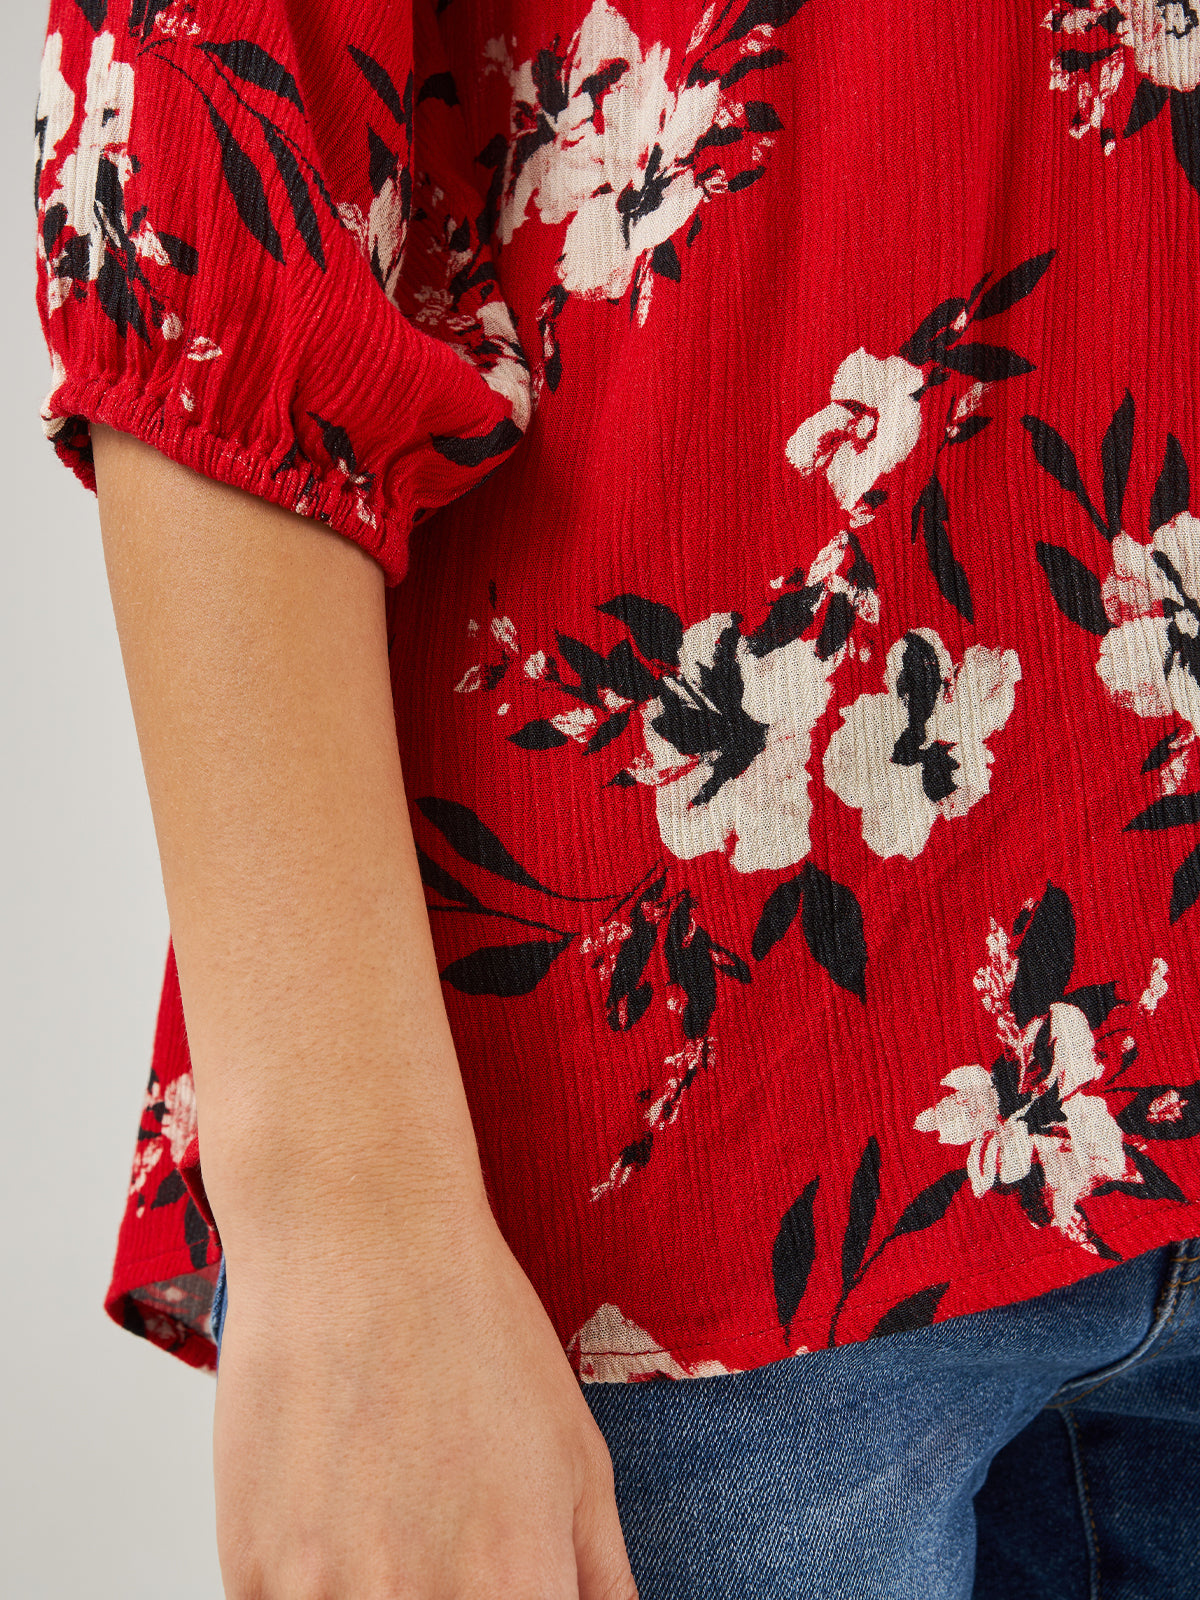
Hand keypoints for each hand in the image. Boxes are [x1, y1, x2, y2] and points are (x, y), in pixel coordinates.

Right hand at [213, 1201, 638, 1598]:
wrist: (359, 1234)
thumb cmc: (475, 1328)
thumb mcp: (580, 1456)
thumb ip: (602, 1581)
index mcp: (516, 1589)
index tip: (506, 1583)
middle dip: (449, 1598)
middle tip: (439, 1538)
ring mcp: (322, 1598)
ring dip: (376, 1595)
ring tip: (389, 1519)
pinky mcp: (248, 1573)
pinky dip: (311, 1588)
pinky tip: (332, 1515)